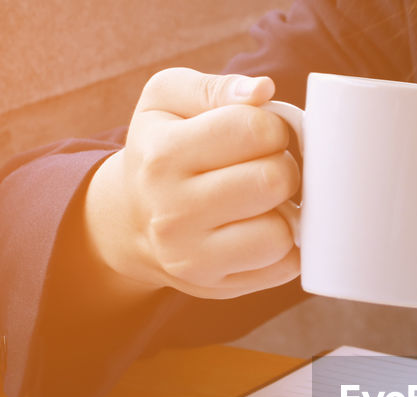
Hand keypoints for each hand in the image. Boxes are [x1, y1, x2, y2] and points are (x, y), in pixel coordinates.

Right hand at [83, 68, 300, 299]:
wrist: (130, 218)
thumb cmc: (160, 149)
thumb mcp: (166, 100)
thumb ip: (215, 88)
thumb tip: (262, 90)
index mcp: (162, 155)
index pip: (255, 129)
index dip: (272, 127)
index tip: (260, 134)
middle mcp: (173, 211)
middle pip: (275, 180)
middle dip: (283, 166)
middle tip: (265, 167)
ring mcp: (194, 257)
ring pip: (281, 232)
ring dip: (286, 211)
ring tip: (263, 201)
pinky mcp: (218, 287)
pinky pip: (285, 266)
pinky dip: (286, 246)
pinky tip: (262, 228)